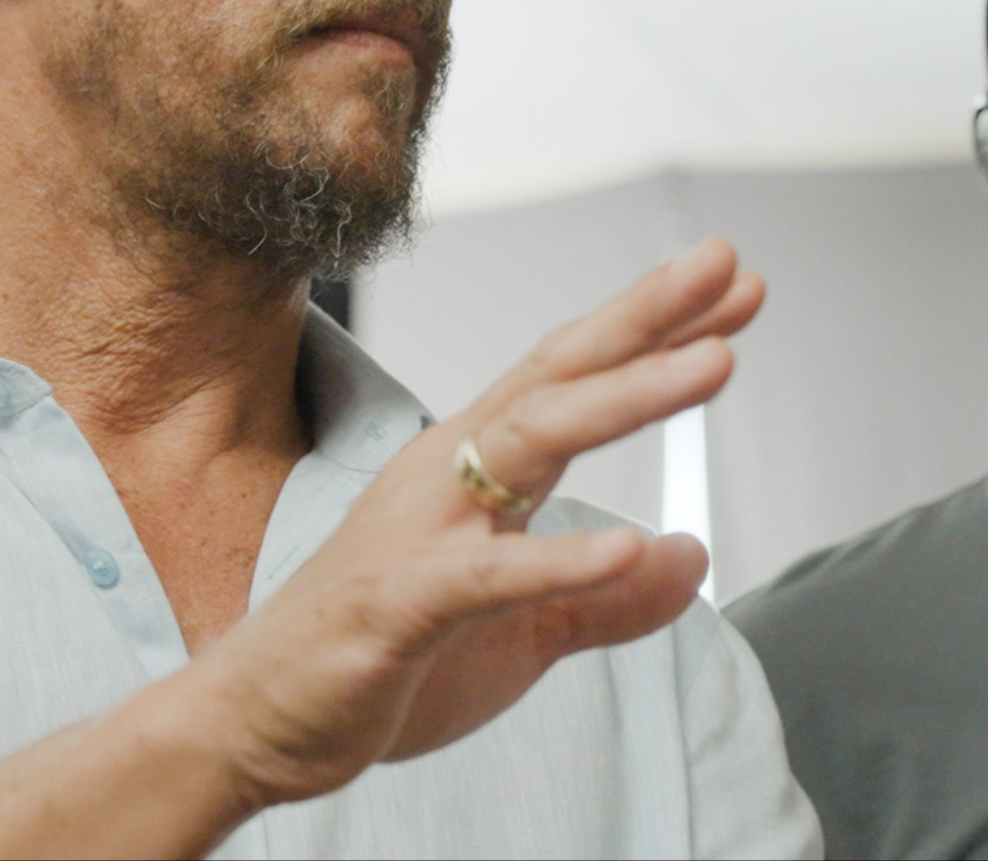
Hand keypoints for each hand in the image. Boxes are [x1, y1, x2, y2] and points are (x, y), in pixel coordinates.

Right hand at [189, 237, 763, 810]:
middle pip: (557, 377)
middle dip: (645, 318)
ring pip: (531, 441)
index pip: (574, 380)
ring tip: (714, 363)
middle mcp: (446, 476)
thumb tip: (689, 556)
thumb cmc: (373, 659)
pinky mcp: (398, 605)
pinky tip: (629, 544)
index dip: (654, 330)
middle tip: (727, 266)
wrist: (252, 723)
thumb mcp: (520, 633)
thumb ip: (603, 597)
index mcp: (473, 471)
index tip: (735, 286)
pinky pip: (487, 576)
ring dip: (626, 396)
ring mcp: (419, 532)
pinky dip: (557, 558)